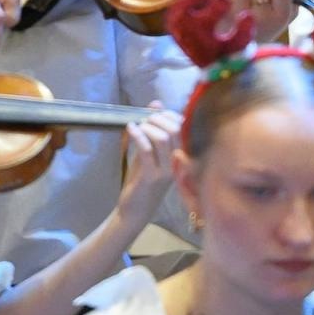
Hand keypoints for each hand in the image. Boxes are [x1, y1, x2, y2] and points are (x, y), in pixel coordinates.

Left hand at [117, 106, 182, 230]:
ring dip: (148, 126)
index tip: (154, 113)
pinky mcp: (151, 177)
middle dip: (158, 118)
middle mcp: (176, 162)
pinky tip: (131, 129)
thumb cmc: (142, 181)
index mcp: (179, 155)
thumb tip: (156, 104)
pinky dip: (138, 135)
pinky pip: (147, 150)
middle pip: (175, 130)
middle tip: (145, 119)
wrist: (135, 210)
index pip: (182, 127)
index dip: (169, 115)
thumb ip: (151, 130)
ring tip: (137, 125)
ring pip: (163, 138)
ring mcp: (165, 170)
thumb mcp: (148, 152)